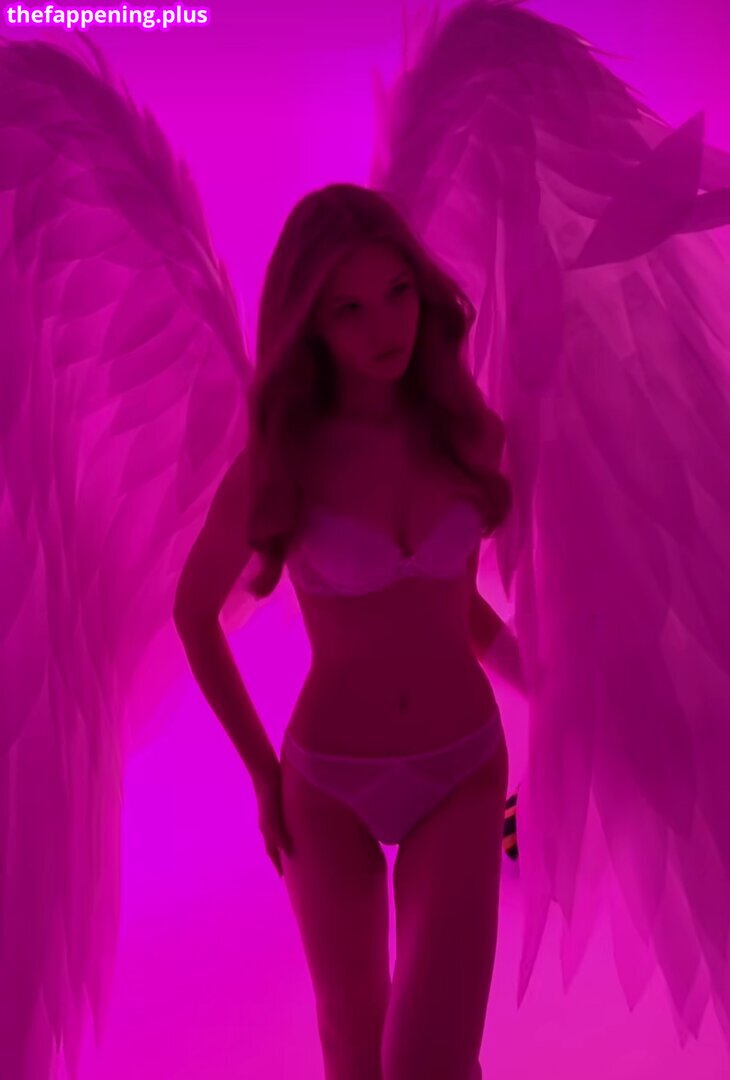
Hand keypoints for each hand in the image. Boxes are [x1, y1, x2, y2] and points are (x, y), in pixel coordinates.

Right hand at [253, 762, 293, 877]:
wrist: (266, 774)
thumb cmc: (269, 798)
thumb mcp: (272, 820)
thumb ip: (279, 837)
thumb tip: (288, 853)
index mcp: (267, 831)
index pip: (273, 852)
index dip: (277, 865)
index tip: (282, 878)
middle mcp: (270, 825)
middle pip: (276, 846)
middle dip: (282, 857)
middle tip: (293, 870)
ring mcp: (275, 816)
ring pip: (282, 835)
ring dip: (287, 845)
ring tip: (298, 853)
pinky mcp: (282, 806)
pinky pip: (287, 824)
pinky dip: (291, 832)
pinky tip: (300, 830)